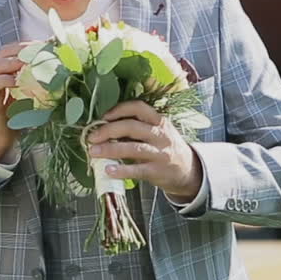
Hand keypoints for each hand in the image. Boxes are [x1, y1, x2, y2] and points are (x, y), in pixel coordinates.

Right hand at [0, 41, 34, 160]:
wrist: (2, 137)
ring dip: (13, 61)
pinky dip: (4, 79)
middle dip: (21, 48)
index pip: (16, 49)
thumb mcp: (34, 96)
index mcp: (9, 70)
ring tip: (26, 62)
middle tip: (36, 50)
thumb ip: (44, 85)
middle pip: (5, 51)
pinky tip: (15, 81)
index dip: (29, 44)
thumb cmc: (19, 116)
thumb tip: (66, 77)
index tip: (46, 44)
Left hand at [85, 100, 202, 200]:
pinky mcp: (158, 171)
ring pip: (133, 148)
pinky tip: (109, 170)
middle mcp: (160, 135)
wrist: (188, 170)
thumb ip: (137, 127)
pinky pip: (137, 170)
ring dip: (110, 150)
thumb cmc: (166, 148)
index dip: (119, 110)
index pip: (138, 108)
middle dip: (108, 131)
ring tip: (94, 152)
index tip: (103, 117)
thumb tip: (105, 127)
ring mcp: (160, 153)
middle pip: (132, 127)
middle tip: (92, 137)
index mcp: (158, 121)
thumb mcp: (158, 132)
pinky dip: (122, 170)